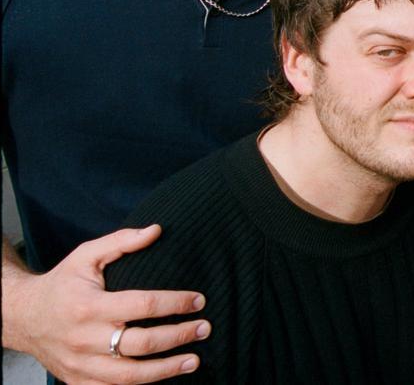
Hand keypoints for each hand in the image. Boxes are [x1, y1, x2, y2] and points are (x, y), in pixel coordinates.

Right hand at [2, 227, 205, 383]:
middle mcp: (85, 338)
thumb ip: (121, 242)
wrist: (22, 317)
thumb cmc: (61, 284)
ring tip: (194, 360)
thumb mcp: (85, 256)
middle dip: (179, 336)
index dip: (175, 303)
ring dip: (167, 369)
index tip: (199, 300)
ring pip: (131, 375)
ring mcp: (81, 364)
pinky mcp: (78, 380)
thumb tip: (157, 230)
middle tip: (205, 328)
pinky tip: (164, 376)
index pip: (142, 305)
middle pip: (142, 343)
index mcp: (89, 306)